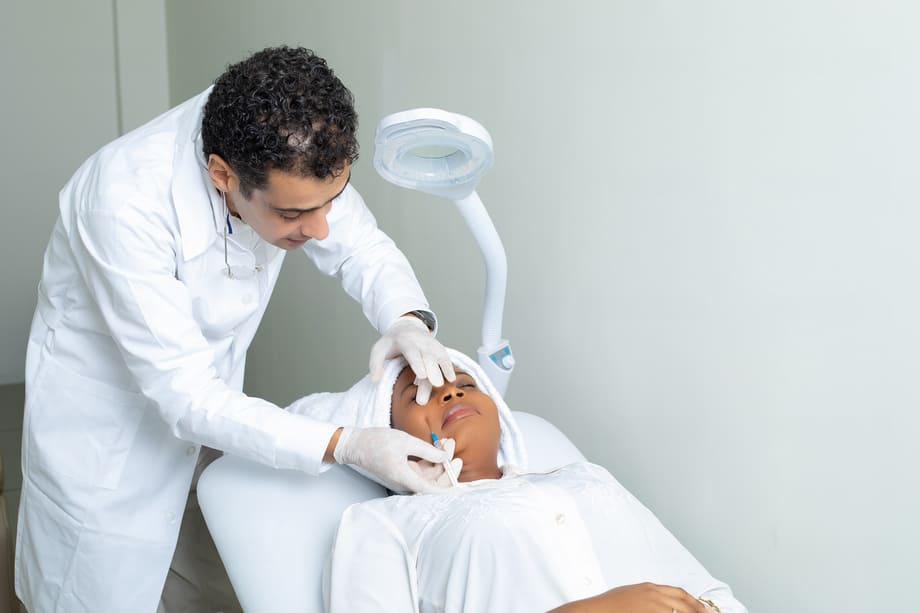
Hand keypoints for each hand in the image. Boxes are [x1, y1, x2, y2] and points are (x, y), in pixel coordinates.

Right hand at [332, 427, 452, 493]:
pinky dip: (430, 457)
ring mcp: (405, 477)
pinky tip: (437, 444)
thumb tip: (445, 456)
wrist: (355, 444)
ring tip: (445, 440)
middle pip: (434, 481)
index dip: (449, 491)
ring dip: (439, 458)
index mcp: (406, 478)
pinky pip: (422, 468)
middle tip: (452, 446)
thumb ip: (427, 450)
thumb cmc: (376, 442)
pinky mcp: (404, 471)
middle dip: (447, 465)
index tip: (463, 489)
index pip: (432, 491)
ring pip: (429, 473)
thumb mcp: (405, 441)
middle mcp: (407, 482)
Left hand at [369, 316, 454, 403]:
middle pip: (428, 358)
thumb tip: (375, 380)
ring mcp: (432, 345)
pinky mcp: (439, 349)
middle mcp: (421, 342)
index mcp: (406, 341)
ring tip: (447, 384)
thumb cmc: (392, 342)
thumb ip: (376, 364)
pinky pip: (446, 358)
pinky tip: (451, 379)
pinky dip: (449, 367)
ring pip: (439, 358)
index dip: (418, 363)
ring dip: (443, 371)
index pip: (413, 352)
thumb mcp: (379, 349)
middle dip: (433, 371)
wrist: (407, 327)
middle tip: (436, 385)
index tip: (422, 375)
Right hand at [548, 583, 710, 612]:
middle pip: (684, 603)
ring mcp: (652, 608)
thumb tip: (660, 602)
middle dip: (699, 611)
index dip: (694, 602)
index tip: (704, 609)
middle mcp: (654, 596)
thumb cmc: (608, 605)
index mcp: (649, 588)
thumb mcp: (630, 594)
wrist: (594, 610)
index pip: (679, 593)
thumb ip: (646, 596)